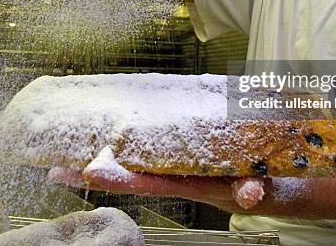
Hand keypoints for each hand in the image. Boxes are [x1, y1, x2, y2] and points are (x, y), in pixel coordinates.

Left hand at [48, 166, 264, 211]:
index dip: (122, 177)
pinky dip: (132, 147)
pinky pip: (154, 151)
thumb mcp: (264, 185)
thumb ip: (255, 188)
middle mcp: (183, 178)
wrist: (276, 185)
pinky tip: (114, 139)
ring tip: (72, 155)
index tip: (90, 172)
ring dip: (108, 160)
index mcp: (196, 184)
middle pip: (135, 175)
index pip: (152, 182)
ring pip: (140, 165)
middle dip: (100, 172)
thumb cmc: (267, 182)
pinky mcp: (187, 156)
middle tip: (59, 167)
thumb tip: (249, 195)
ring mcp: (183, 169)